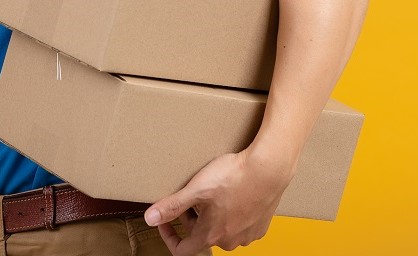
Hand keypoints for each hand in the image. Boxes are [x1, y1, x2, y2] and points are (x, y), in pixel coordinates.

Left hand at [144, 149, 292, 252]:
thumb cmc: (233, 177)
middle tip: (190, 194)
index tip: (164, 220)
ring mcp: (247, 236)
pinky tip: (231, 193)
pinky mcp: (260, 226)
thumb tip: (150, 218)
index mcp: (210, 235)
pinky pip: (239, 224)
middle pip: (201, 235)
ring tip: (211, 191)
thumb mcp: (196, 189)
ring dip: (211, 214)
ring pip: (221, 229)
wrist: (268, 170)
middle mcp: (229, 241)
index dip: (169, 236)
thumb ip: (172, 205)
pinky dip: (230, 213)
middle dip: (191, 217)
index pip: (183, 250)